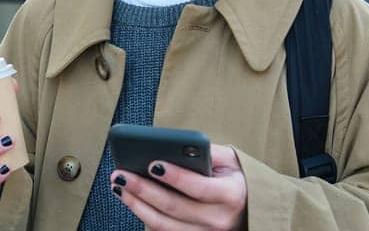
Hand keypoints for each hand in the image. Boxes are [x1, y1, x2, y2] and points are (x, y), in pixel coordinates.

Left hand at [109, 143, 246, 230]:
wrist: (249, 210)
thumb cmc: (235, 180)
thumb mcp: (231, 160)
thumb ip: (208, 152)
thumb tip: (176, 145)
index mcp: (231, 195)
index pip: (198, 187)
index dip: (174, 176)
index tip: (152, 164)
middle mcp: (219, 220)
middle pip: (174, 207)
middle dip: (144, 189)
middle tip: (121, 174)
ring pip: (163, 224)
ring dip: (137, 205)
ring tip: (119, 186)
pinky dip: (144, 217)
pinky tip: (131, 200)